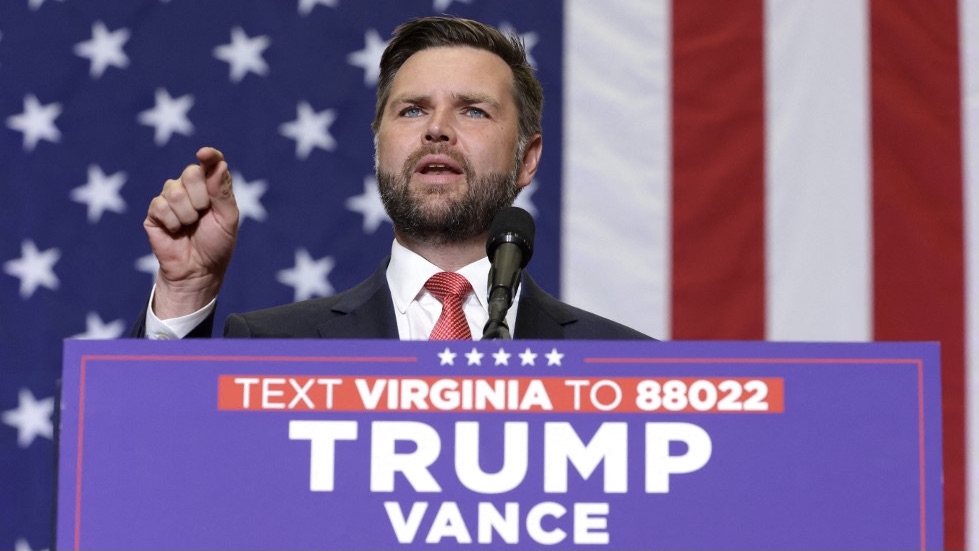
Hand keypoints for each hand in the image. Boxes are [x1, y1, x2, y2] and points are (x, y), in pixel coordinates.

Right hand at [143, 147, 238, 318]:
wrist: (197, 271)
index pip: (211, 163)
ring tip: (190, 226)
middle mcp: (190, 188)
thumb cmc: (216, 244)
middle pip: (191, 172)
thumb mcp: (227, 219)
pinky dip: (172, 221)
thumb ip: (222, 191)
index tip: (205, 154)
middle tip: (203, 215)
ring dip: (187, 214)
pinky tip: (176, 231)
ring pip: (174, 190)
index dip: (209, 156)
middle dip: (200, 197)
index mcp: (211, 187)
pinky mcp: (155, 212)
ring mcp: (170, 198)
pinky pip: (160, 205)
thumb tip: (217, 163)